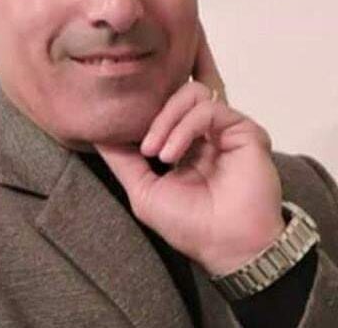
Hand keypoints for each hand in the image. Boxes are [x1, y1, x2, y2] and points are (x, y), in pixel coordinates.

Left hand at [94, 25, 283, 275]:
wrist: (227, 245)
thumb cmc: (188, 224)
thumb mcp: (143, 190)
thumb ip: (121, 159)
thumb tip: (95, 132)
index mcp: (183, 143)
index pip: (161, 108)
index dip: (142, 109)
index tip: (120, 123)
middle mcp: (203, 132)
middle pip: (174, 93)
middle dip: (152, 114)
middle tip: (144, 148)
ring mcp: (223, 128)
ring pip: (190, 93)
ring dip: (166, 119)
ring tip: (157, 152)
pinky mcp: (243, 128)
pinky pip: (208, 108)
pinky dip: (184, 126)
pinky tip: (173, 153)